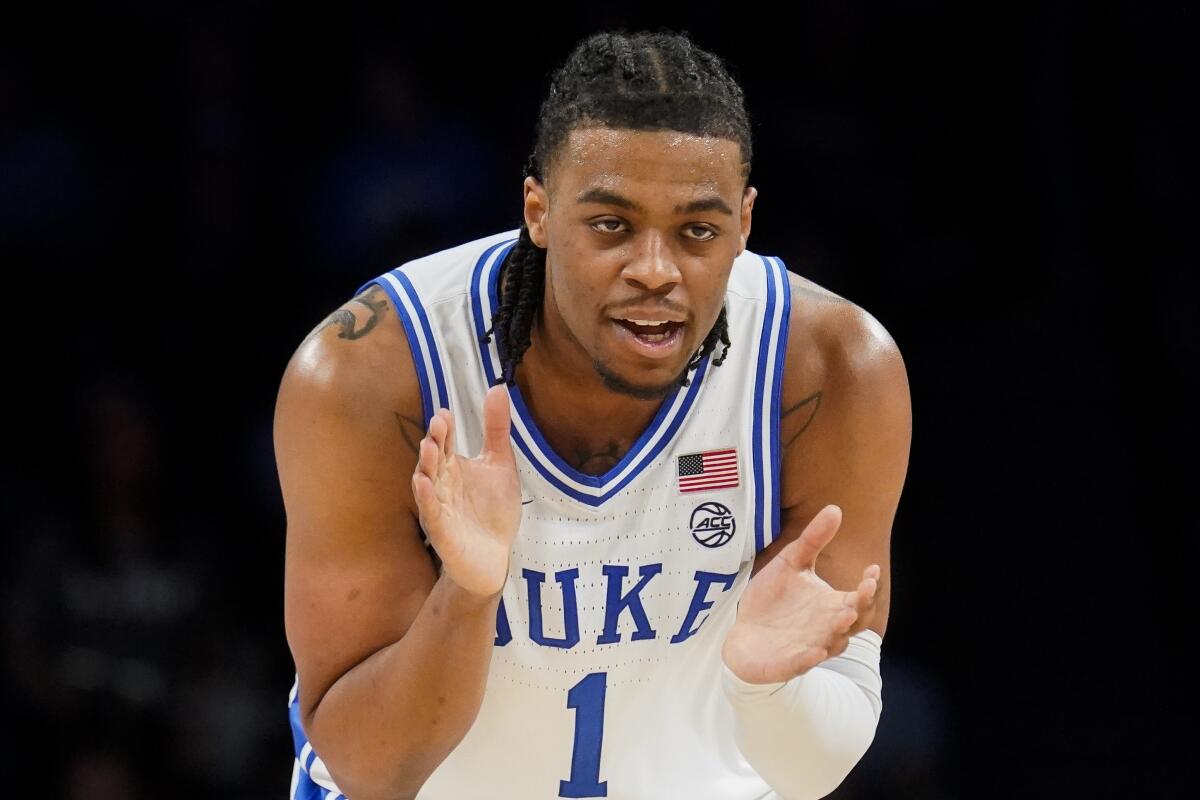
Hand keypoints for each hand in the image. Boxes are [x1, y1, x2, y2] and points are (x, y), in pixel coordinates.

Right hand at [411, 384, 521, 597]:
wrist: (495, 557)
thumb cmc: (493, 511)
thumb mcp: (500, 465)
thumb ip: (497, 429)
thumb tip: (499, 387)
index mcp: (454, 467)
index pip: (447, 443)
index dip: (445, 429)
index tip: (446, 413)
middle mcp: (442, 484)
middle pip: (434, 460)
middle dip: (435, 442)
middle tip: (439, 424)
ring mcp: (439, 507)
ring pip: (427, 484)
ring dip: (427, 466)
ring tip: (429, 447)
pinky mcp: (442, 531)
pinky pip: (431, 513)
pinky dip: (426, 499)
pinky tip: (424, 484)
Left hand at [722, 504, 879, 684]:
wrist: (742, 633)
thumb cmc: (772, 600)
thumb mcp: (791, 564)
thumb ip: (812, 540)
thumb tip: (835, 508)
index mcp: (831, 605)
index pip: (860, 598)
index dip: (869, 586)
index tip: (871, 569)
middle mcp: (826, 629)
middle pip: (854, 622)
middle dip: (861, 607)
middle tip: (863, 591)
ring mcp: (808, 648)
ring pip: (833, 644)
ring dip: (839, 631)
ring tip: (843, 615)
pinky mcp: (785, 664)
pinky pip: (800, 665)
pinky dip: (808, 660)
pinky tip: (814, 652)